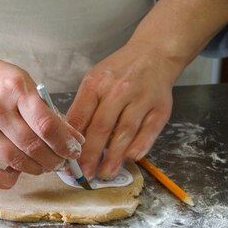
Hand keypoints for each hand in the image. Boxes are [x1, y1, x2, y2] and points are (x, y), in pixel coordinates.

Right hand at [0, 52, 83, 188]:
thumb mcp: (23, 82)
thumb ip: (45, 109)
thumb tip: (71, 137)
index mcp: (15, 89)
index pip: (46, 124)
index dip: (65, 143)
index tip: (74, 150)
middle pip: (33, 146)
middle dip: (55, 159)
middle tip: (62, 161)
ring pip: (16, 161)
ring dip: (36, 169)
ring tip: (44, 166)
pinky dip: (7, 180)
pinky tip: (16, 173)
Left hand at [66, 41, 181, 179]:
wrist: (154, 53)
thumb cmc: (118, 71)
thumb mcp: (94, 80)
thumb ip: (83, 107)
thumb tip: (70, 141)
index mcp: (96, 84)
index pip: (80, 117)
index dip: (72, 142)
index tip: (67, 161)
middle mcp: (119, 90)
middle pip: (101, 128)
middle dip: (91, 156)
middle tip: (84, 174)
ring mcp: (141, 99)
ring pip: (125, 133)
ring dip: (114, 158)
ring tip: (105, 174)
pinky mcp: (160, 108)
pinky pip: (149, 132)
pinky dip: (139, 147)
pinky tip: (130, 159)